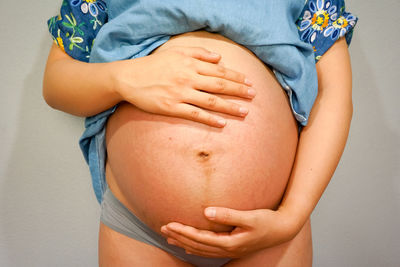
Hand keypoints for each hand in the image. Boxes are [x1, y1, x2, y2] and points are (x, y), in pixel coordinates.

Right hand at [111, 46, 255, 126]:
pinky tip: (222, 123)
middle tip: (253, 95)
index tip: (249, 82)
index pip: (219, 71)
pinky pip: (195, 114)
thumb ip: (198, 53)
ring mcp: (181, 94)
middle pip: (219, 85)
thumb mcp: (175, 52)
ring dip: (230, 107)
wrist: (129, 78)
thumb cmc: (154, 65)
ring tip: (245, 112)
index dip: (236, 77)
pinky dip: (209, 119)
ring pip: (211, 101)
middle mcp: (188, 78)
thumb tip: (219, 58)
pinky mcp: (172, 108)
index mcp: (190, 63)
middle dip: (239, 91)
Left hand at [160, 207, 300, 257]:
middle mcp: (228, 249)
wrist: (283, 230)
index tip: (168, 224)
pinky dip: (196, 248)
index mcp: (230, 242)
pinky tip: (189, 244)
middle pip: (197, 245)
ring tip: (169, 238)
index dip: (183, 231)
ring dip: (184, 242)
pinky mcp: (233, 247)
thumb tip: (206, 212)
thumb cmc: (267, 221)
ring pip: (201, 250)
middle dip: (179, 237)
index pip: (200, 239)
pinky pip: (209, 250)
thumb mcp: (250, 217)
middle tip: (162, 229)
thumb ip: (228, 215)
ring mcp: (230, 250)